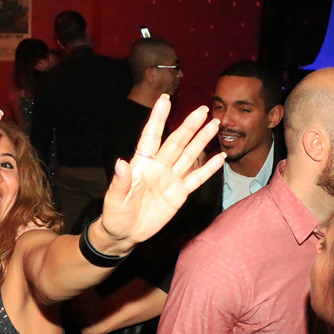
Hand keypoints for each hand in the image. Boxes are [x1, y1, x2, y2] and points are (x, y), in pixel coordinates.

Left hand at [99, 94, 224, 248]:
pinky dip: (208, 169)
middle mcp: (158, 167)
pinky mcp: (179, 194)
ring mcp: (170, 179)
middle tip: (202, 109)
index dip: (158, 118)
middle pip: (176, 143)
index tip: (165, 100)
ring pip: (189, 155)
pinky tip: (219, 157)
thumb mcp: (114, 198)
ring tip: (214, 124)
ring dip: (201, 140)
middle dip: (189, 126)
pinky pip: (196, 179)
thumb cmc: (115, 213)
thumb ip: (120, 181)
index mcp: (141, 164)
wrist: (124, 233)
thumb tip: (121, 163)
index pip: (151, 136)